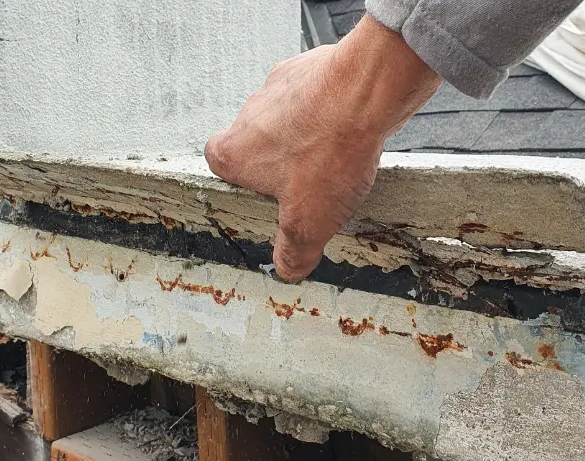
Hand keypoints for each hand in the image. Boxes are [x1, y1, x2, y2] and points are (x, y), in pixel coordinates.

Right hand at [205, 15, 440, 280]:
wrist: (367, 91)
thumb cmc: (330, 151)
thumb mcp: (308, 224)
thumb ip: (293, 253)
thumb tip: (288, 269)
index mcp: (235, 151)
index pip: (217, 164)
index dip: (239, 181)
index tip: (261, 194)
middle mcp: (250, 113)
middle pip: (256, 141)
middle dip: (280, 161)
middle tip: (308, 183)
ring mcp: (281, 85)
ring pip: (288, 117)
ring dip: (307, 135)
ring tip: (337, 156)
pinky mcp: (313, 66)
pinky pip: (317, 95)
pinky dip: (331, 110)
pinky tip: (353, 129)